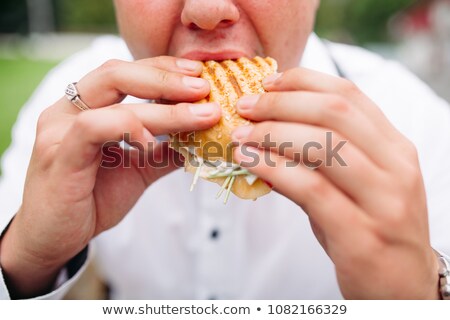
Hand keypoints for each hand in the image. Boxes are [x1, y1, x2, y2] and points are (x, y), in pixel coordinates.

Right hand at [0, 56, 220, 297]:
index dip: (163, 68)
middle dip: (166, 78)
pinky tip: (155, 143)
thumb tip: (204, 139)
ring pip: (113, 101)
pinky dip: (129, 129)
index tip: (199, 74)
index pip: (124, 72)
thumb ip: (165, 151)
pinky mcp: (59, 156)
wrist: (54, 239)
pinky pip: (92, 128)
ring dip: (163, 108)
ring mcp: (59, 130)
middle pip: (117, 74)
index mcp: (85, 107)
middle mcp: (67, 110)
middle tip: (204, 87)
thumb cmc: (92, 199)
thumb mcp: (138, 170)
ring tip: (202, 115)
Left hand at [232, 68, 439, 298]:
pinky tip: (248, 161)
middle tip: (246, 107)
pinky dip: (273, 168)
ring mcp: (384, 201)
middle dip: (282, 103)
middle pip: (335, 112)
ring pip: (324, 145)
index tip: (268, 83)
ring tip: (241, 135)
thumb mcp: (356, 186)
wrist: (403, 290)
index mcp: (395, 148)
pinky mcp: (362, 235)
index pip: (349, 94)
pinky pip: (311, 189)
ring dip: (273, 134)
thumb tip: (266, 135)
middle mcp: (396, 168)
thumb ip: (321, 158)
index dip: (303, 81)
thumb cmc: (371, 231)